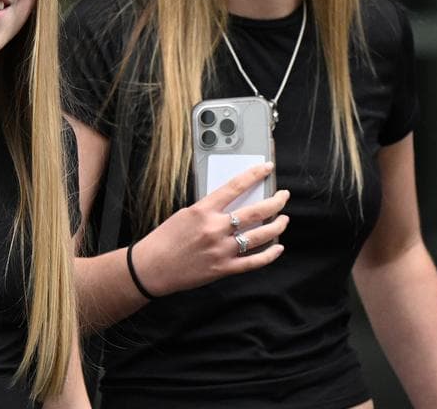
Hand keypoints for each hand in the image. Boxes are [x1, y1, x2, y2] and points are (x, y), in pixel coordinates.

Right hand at [131, 162, 287, 296]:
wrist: (152, 266)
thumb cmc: (164, 239)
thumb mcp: (185, 214)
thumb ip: (209, 209)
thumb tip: (233, 205)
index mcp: (203, 210)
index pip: (235, 186)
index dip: (254, 174)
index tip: (267, 168)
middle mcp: (215, 228)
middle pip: (255, 211)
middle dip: (275, 202)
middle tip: (283, 196)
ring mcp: (221, 249)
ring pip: (260, 236)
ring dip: (277, 227)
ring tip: (283, 220)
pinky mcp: (224, 268)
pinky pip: (254, 262)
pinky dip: (269, 255)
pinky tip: (278, 248)